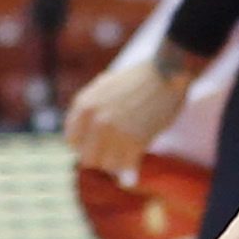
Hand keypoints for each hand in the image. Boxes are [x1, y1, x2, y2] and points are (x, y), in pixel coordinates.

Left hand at [62, 52, 183, 183]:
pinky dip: (131, 163)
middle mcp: (96, 120)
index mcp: (84, 105)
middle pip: (87, 158)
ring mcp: (116, 131)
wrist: (165, 73)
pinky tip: (135, 154)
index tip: (96, 144)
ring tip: (125, 151)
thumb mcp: (102, 87)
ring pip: (107, 165)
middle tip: (113, 151)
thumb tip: (81, 138)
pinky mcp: (136, 141)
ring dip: (116, 162)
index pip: (72, 142)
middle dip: (100, 157)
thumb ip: (88, 109)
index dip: (84, 145)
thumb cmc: (136, 80)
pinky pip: (126, 165)